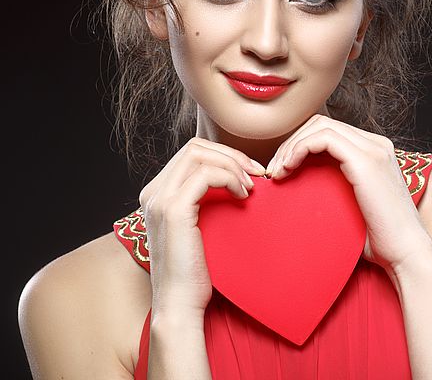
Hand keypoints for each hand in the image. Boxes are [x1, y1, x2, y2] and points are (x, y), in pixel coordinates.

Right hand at [139, 137, 264, 318]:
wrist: (180, 305)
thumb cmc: (194, 270)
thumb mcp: (198, 226)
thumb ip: (203, 199)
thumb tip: (233, 175)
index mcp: (157, 193)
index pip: (191, 153)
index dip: (224, 155)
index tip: (251, 172)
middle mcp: (153, 192)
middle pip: (194, 147)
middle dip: (231, 154)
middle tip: (257, 173)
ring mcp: (159, 200)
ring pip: (199, 154)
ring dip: (232, 164)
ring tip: (251, 185)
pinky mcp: (173, 210)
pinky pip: (206, 174)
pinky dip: (230, 177)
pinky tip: (243, 195)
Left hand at [266, 115, 431, 275]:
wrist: (407, 254)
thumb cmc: (380, 239)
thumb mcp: (353, 204)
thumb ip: (336, 185)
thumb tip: (304, 183)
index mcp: (375, 151)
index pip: (329, 131)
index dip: (300, 144)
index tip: (282, 169)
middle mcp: (376, 144)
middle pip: (321, 123)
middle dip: (292, 142)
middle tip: (275, 169)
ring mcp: (373, 150)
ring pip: (320, 126)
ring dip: (292, 145)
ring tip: (279, 171)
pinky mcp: (365, 161)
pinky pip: (323, 139)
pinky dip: (299, 149)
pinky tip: (289, 169)